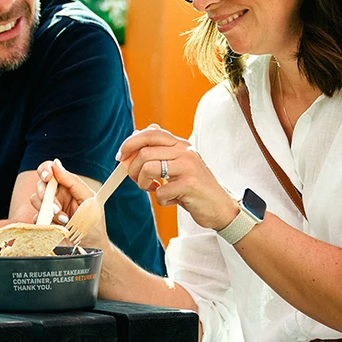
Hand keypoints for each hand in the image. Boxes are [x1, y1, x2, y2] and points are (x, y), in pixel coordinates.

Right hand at [30, 159, 110, 249]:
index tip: (48, 177)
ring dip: (48, 210)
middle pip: (40, 184)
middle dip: (46, 195)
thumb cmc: (94, 224)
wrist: (91, 248)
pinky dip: (45, 222)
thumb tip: (56, 164)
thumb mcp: (90, 200)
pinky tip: (58, 228)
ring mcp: (48, 209)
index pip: (51, 170)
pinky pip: (35, 217)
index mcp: (67, 186)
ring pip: (35, 199)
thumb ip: (73, 182)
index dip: (45, 170)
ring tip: (64, 221)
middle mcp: (56, 195)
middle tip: (57, 208)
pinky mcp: (43, 223)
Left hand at [118, 125, 238, 230]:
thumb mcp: (179, 165)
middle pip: (144, 152)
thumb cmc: (195, 188)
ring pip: (148, 169)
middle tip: (137, 180)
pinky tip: (171, 199)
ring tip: (152, 190)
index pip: (150, 133)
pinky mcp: (189, 185)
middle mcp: (185, 152)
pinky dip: (161, 199)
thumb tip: (133, 142)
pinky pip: (160, 191)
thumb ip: (160, 153)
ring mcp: (188, 167)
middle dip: (133, 169)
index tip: (121, 156)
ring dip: (143, 184)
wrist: (220, 208)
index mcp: (181, 145)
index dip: (130, 143)